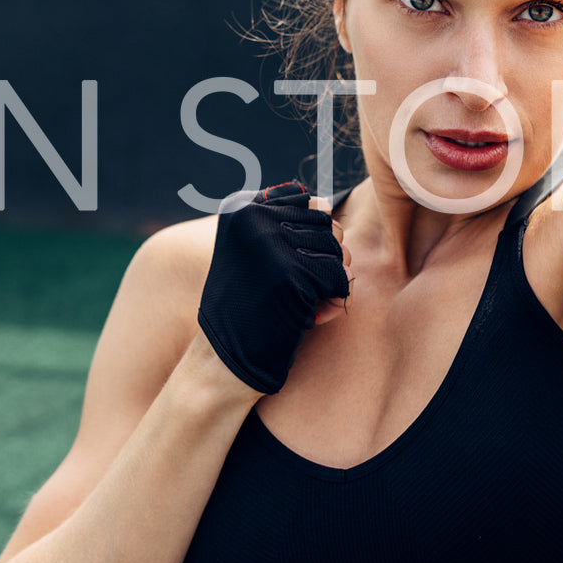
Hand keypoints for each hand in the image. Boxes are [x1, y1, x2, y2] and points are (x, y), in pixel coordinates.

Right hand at [196, 182, 351, 395]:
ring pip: (338, 251)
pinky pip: (340, 280)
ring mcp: (271, 245)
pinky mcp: (290, 275)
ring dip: (328, 283)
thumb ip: (287, 226)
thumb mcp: (257, 255)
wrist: (221, 361)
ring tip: (301, 304)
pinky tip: (307, 318)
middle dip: (325, 260)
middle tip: (298, 290)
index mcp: (240, 209)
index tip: (289, 265)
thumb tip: (329, 203)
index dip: (312, 237)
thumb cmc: (247, 309)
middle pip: (327, 225)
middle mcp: (253, 218)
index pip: (308, 201)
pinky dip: (333, 302)